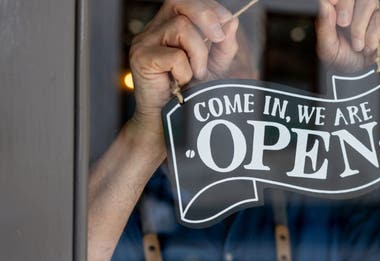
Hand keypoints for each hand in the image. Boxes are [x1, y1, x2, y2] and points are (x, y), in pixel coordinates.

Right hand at [128, 0, 239, 140]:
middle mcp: (153, 30)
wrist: (170, 124)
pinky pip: (174, 55)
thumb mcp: (215, 66)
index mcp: (168, 26)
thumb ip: (224, 45)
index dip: (209, 7)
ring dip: (198, 53)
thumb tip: (232, 21)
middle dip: (206, 16)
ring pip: (181, 27)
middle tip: (219, 39)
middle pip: (179, 2)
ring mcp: (144, 43)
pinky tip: (180, 84)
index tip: (227, 23)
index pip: (185, 1)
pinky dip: (185, 71)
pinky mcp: (140, 59)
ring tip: (196, 75)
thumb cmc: (190, 94)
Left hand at [316, 0, 379, 75]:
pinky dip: (372, 35)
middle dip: (345, 6)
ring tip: (358, 46)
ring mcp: (378, 12)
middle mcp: (360, 7)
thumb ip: (324, 27)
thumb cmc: (348, 65)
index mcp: (343, 9)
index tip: (330, 3)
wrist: (368, 84)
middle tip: (342, 25)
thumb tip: (324, 4)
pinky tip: (371, 47)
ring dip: (359, 26)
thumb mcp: (328, 48)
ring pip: (369, 1)